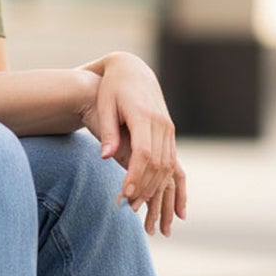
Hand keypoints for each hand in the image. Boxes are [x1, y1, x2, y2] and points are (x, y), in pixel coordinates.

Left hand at [79, 53, 186, 235]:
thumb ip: (107, 132)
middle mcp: (161, 123)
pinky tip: (152, 191)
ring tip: (138, 204)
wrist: (131, 70)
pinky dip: (163, 178)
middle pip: (157, 163)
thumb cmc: (112, 88)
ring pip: (167, 164)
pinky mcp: (169, 131)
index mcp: (144, 116)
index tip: (124, 194)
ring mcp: (168, 127)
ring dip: (155, 186)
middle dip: (144, 187)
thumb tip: (106, 158)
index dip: (135, 176)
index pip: (143, 153)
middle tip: (129, 206)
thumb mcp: (105, 105)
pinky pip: (170, 159)